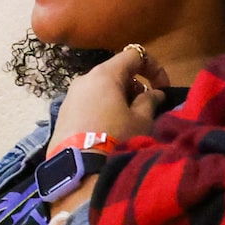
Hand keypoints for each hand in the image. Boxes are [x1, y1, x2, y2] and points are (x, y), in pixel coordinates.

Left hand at [44, 46, 163, 218]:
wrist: (79, 171)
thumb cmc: (116, 138)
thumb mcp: (141, 120)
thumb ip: (150, 101)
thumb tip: (155, 93)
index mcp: (105, 74)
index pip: (133, 54)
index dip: (153, 67)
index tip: (163, 89)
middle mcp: (84, 79)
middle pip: (115, 72)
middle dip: (135, 86)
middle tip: (146, 108)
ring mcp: (69, 97)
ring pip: (100, 89)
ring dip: (118, 99)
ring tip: (128, 122)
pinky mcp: (62, 115)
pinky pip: (88, 104)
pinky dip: (102, 109)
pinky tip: (108, 130)